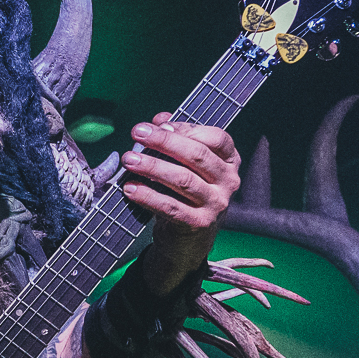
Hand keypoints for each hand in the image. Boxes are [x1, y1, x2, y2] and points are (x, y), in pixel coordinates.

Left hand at [120, 112, 240, 293]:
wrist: (190, 238)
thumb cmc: (187, 193)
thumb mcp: (187, 165)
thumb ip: (177, 139)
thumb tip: (160, 119)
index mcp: (229, 161)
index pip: (215, 137)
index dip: (186, 128)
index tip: (157, 124)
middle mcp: (228, 181)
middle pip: (197, 156)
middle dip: (164, 142)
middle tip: (136, 133)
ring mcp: (216, 204)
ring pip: (183, 180)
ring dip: (153, 167)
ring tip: (129, 160)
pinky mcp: (199, 224)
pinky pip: (171, 207)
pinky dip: (148, 196)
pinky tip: (130, 188)